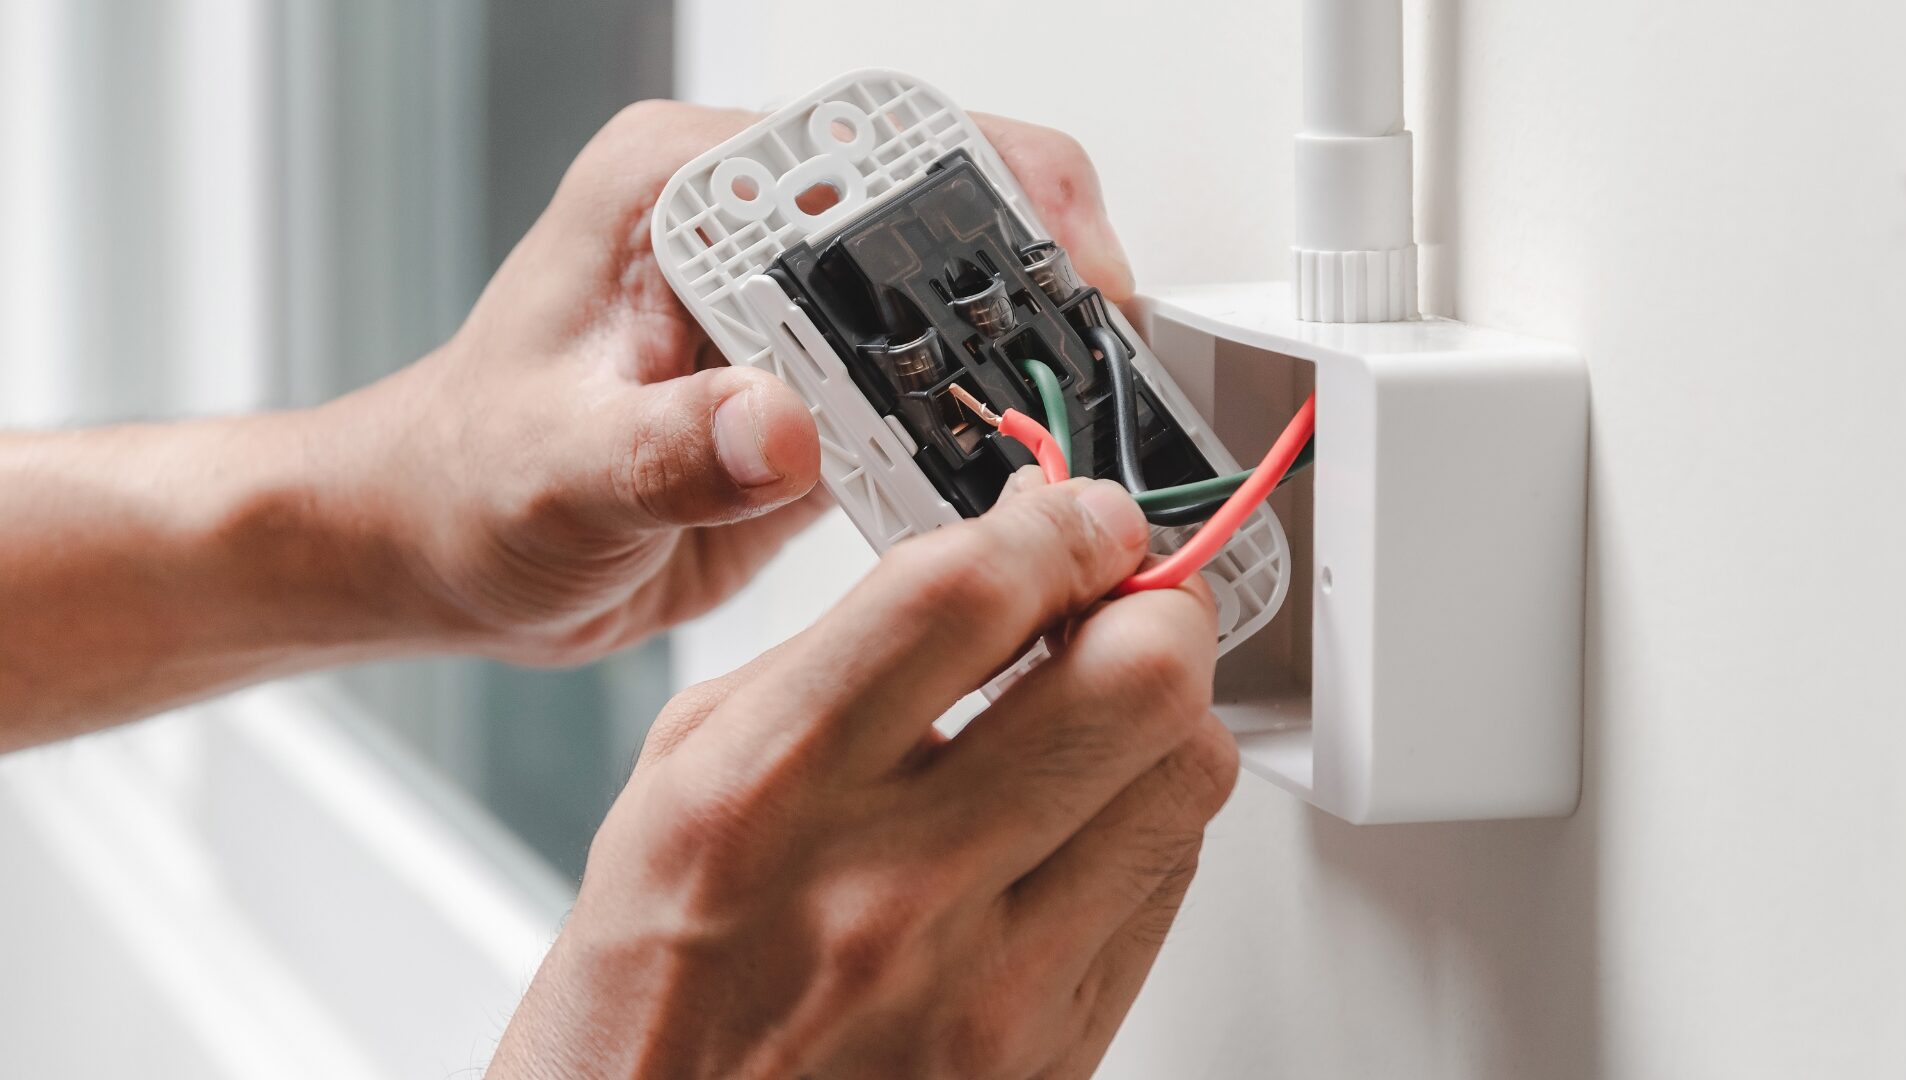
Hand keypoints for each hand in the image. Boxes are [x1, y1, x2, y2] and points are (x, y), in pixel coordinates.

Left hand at [320, 102, 1134, 664]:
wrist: (437, 550)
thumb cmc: (460, 483)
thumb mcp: (551, 470)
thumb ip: (666, 449)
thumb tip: (781, 428)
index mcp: (687, 191)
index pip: (886, 145)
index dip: (1005, 193)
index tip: (1068, 282)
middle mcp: (751, 236)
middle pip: (951, 217)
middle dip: (1038, 289)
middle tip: (1088, 379)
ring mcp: (790, 319)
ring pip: (958, 313)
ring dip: (1019, 372)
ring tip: (1070, 442)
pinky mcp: (814, 398)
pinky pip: (930, 403)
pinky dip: (980, 442)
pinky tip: (1008, 489)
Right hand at [485, 476, 1235, 1078]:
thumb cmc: (653, 986)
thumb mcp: (682, 775)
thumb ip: (840, 655)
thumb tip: (992, 559)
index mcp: (769, 792)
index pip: (968, 597)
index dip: (1059, 525)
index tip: (1077, 516)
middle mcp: (889, 889)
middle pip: (1134, 681)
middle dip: (1152, 601)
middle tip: (1125, 592)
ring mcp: (988, 985)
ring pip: (1185, 777)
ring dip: (1166, 709)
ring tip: (1105, 705)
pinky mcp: (1053, 1051)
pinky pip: (1170, 883)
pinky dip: (1145, 817)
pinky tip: (1080, 814)